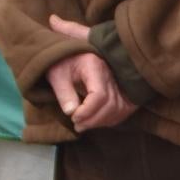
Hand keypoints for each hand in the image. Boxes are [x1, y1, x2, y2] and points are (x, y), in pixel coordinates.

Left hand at [43, 18, 134, 132]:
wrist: (71, 54)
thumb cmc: (62, 63)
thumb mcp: (57, 75)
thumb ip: (63, 93)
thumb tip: (71, 113)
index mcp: (94, 67)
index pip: (99, 94)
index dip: (87, 111)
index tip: (74, 117)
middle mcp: (110, 74)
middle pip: (110, 104)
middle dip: (93, 119)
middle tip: (77, 125)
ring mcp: (117, 81)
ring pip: (118, 108)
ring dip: (101, 121)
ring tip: (84, 125)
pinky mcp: (120, 89)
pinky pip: (122, 108)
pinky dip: (110, 119)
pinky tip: (96, 122)